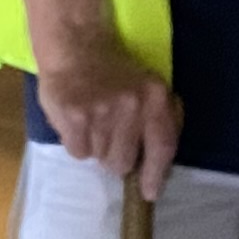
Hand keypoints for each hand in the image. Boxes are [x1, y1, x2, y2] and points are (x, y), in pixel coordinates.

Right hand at [35, 28, 178, 198]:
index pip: (162, 146)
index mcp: (154, 98)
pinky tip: (77, 122)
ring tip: (92, 122)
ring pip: (100, 159)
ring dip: (96, 148)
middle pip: (124, 163)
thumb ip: (162, 116)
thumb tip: (163, 160)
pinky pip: (78, 152)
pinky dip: (76, 143)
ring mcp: (101, 113)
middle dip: (116, 157)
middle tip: (109, 135)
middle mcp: (131, 106)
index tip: (150, 193)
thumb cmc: (113, 71)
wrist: (75, 45)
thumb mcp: (148, 85)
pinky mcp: (75, 118)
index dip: (156, 175)